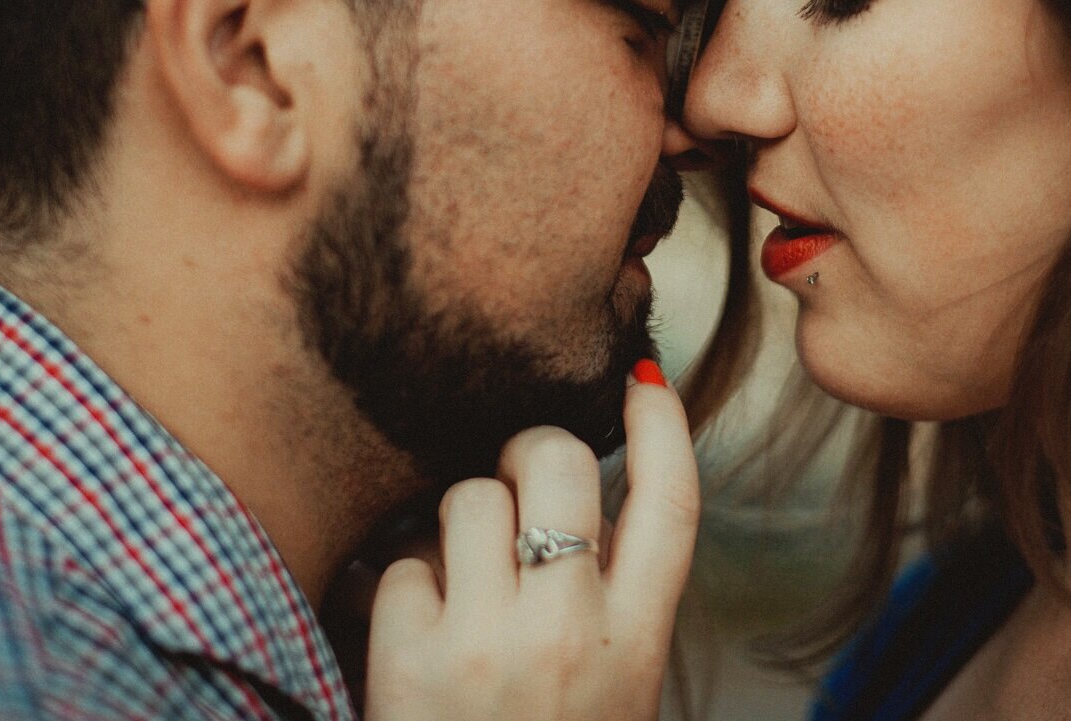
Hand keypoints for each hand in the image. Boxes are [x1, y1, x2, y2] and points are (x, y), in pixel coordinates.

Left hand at [362, 368, 698, 720]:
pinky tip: (409, 632)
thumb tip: (583, 503)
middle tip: (515, 478)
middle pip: (560, 463)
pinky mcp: (409, 662)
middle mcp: (571, 632)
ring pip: (466, 499)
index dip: (664, 426)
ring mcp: (489, 643)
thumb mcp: (615, 692)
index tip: (646, 380)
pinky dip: (397, 586)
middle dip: (529, 450)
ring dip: (454, 526)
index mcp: (638, 644)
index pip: (672, 503)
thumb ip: (610, 604)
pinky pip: (398, 564)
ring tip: (457, 582)